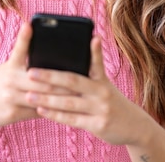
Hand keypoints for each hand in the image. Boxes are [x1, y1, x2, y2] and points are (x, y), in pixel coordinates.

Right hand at [0, 23, 74, 127]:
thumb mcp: (4, 71)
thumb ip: (23, 67)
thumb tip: (50, 66)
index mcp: (9, 66)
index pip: (19, 49)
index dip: (24, 37)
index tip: (30, 25)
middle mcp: (9, 80)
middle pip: (42, 78)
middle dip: (63, 79)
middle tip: (82, 76)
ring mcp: (10, 97)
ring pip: (42, 96)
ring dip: (61, 97)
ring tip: (79, 95)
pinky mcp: (12, 113)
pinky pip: (36, 111)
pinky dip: (50, 110)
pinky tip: (64, 110)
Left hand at [25, 36, 150, 145]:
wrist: (135, 126)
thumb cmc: (113, 102)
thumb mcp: (106, 85)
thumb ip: (91, 74)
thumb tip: (71, 61)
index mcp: (102, 80)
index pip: (95, 62)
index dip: (94, 50)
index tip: (90, 38)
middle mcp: (102, 92)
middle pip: (73, 81)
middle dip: (50, 76)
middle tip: (30, 72)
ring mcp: (100, 109)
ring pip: (68, 103)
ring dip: (47, 99)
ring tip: (29, 95)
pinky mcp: (97, 125)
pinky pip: (72, 119)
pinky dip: (55, 115)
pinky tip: (42, 110)